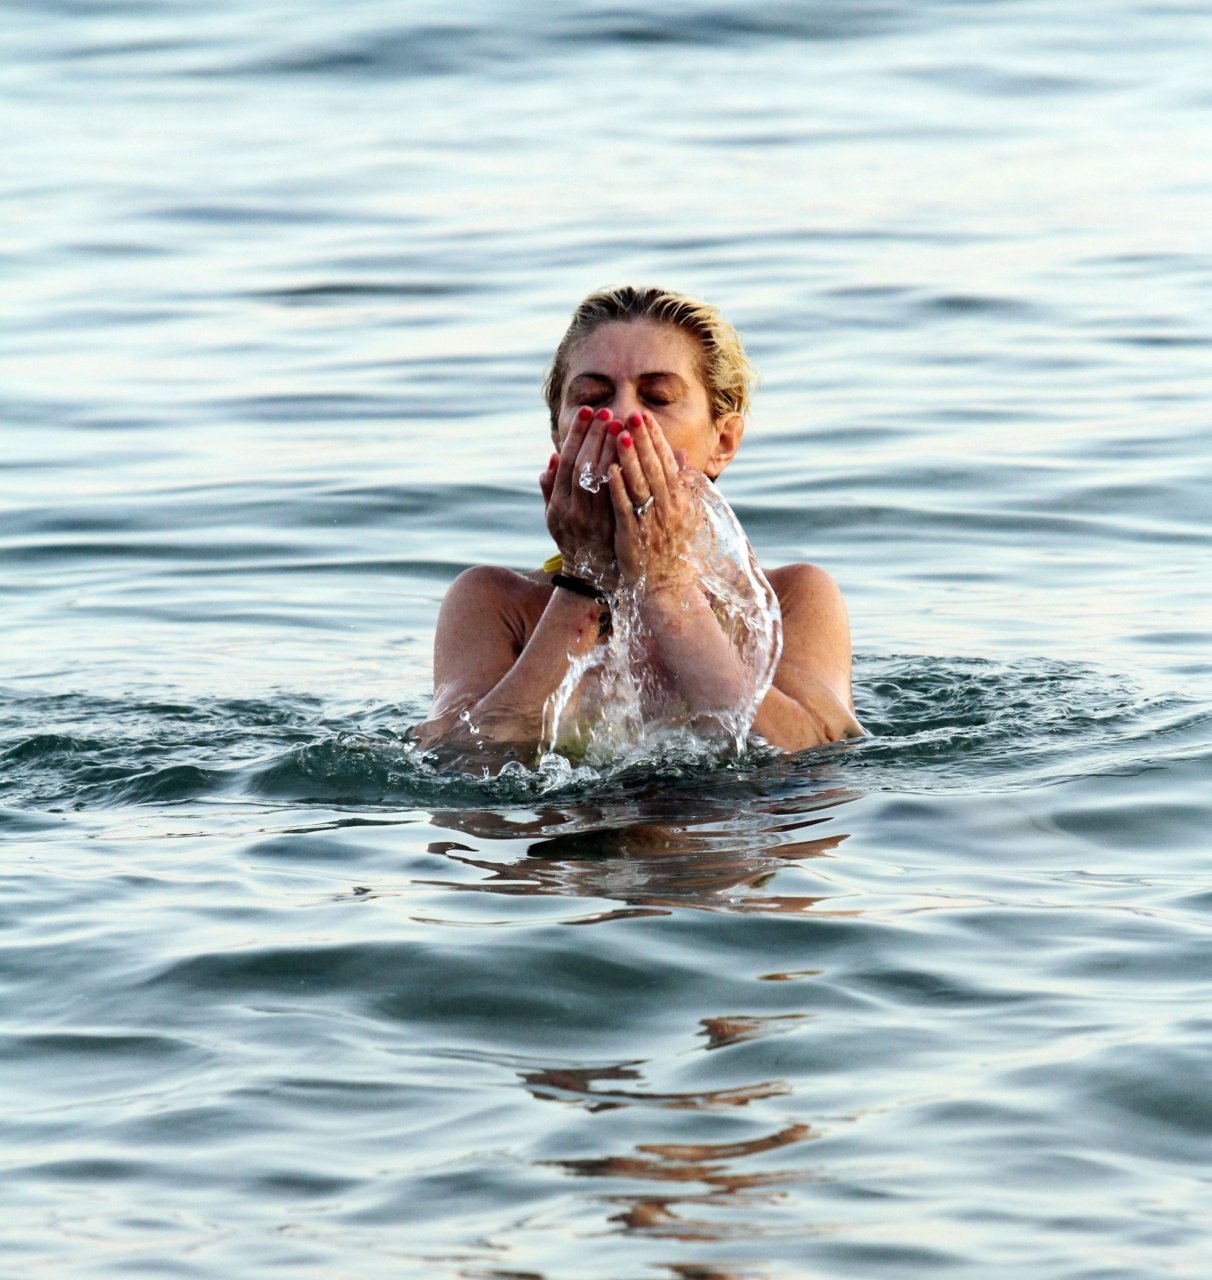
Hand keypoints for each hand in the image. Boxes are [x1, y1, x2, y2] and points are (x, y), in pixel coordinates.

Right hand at [540, 407, 619, 585]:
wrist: (593, 577)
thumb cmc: (574, 541)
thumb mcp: (555, 518)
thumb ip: (551, 489)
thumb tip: (552, 458)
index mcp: (559, 504)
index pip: (568, 461)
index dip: (577, 435)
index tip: (587, 411)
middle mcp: (574, 511)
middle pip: (585, 466)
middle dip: (596, 436)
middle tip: (608, 412)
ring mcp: (595, 521)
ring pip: (603, 479)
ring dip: (612, 450)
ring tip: (622, 425)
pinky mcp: (614, 529)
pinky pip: (620, 498)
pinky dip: (625, 476)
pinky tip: (634, 457)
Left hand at [606, 412, 700, 591]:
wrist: (667, 586)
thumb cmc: (674, 548)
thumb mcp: (687, 514)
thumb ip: (684, 485)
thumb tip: (681, 455)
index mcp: (680, 500)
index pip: (667, 463)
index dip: (656, 439)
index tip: (645, 418)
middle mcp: (668, 509)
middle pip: (654, 468)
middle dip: (642, 440)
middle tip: (631, 415)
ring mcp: (651, 522)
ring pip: (639, 485)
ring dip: (629, 459)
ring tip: (618, 434)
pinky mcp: (633, 536)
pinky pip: (625, 509)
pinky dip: (617, 490)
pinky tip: (608, 471)